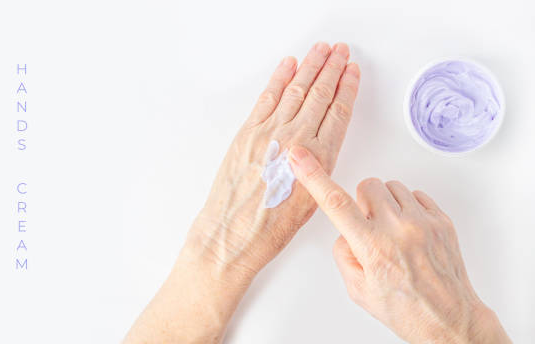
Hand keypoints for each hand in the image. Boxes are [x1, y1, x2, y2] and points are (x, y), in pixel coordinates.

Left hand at [187, 42, 360, 280]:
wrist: (233, 235)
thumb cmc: (271, 228)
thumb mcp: (311, 200)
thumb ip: (320, 166)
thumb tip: (321, 142)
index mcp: (318, 158)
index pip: (338, 112)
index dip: (346, 88)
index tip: (351, 71)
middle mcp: (296, 139)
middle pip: (319, 94)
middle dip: (332, 68)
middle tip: (340, 51)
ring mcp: (269, 132)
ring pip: (295, 90)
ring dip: (309, 66)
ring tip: (320, 50)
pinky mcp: (246, 133)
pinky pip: (267, 98)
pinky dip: (278, 79)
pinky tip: (288, 66)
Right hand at [288, 146, 510, 343]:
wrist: (449, 319)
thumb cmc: (405, 309)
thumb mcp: (358, 290)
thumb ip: (344, 253)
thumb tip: (347, 230)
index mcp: (372, 247)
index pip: (335, 202)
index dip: (314, 176)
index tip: (300, 157)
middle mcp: (398, 230)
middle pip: (368, 185)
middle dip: (363, 201)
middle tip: (370, 225)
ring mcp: (423, 223)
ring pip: (392, 187)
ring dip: (386, 204)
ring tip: (393, 231)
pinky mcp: (442, 220)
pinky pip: (416, 195)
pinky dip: (408, 208)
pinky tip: (410, 231)